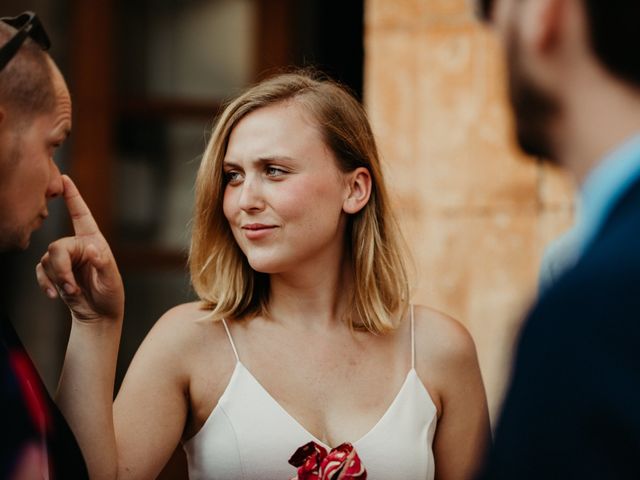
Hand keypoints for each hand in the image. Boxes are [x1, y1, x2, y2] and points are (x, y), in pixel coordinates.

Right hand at [36, 175, 123, 322]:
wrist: (99, 315)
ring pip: (47, 260)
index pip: (81, 215)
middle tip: (71, 287)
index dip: (73, 197)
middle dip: (61, 268)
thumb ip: (103, 263)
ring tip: (71, 292)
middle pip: (57, 246)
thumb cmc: (110, 295)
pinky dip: (45, 283)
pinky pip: (40, 271)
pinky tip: (54, 295)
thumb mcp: (112, 280)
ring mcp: (65, 259)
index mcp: (95, 241)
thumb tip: (92, 249)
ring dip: (57, 279)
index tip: (64, 179)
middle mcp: (78, 246)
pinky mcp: (54, 272)